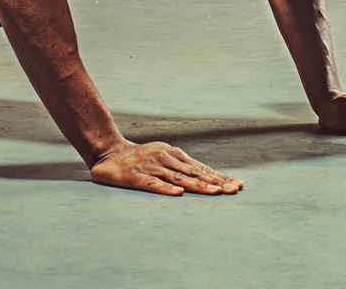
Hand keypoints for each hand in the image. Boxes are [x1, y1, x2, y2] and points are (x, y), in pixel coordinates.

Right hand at [89, 140, 243, 195]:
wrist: (108, 152)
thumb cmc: (139, 159)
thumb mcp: (162, 157)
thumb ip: (180, 167)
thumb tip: (206, 178)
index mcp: (174, 154)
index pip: (201, 168)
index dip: (220, 177)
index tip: (238, 185)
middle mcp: (165, 159)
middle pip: (195, 173)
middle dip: (216, 182)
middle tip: (234, 190)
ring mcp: (151, 167)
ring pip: (178, 178)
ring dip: (198, 185)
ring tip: (215, 192)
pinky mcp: (136, 176)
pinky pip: (153, 184)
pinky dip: (166, 188)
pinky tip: (179, 194)